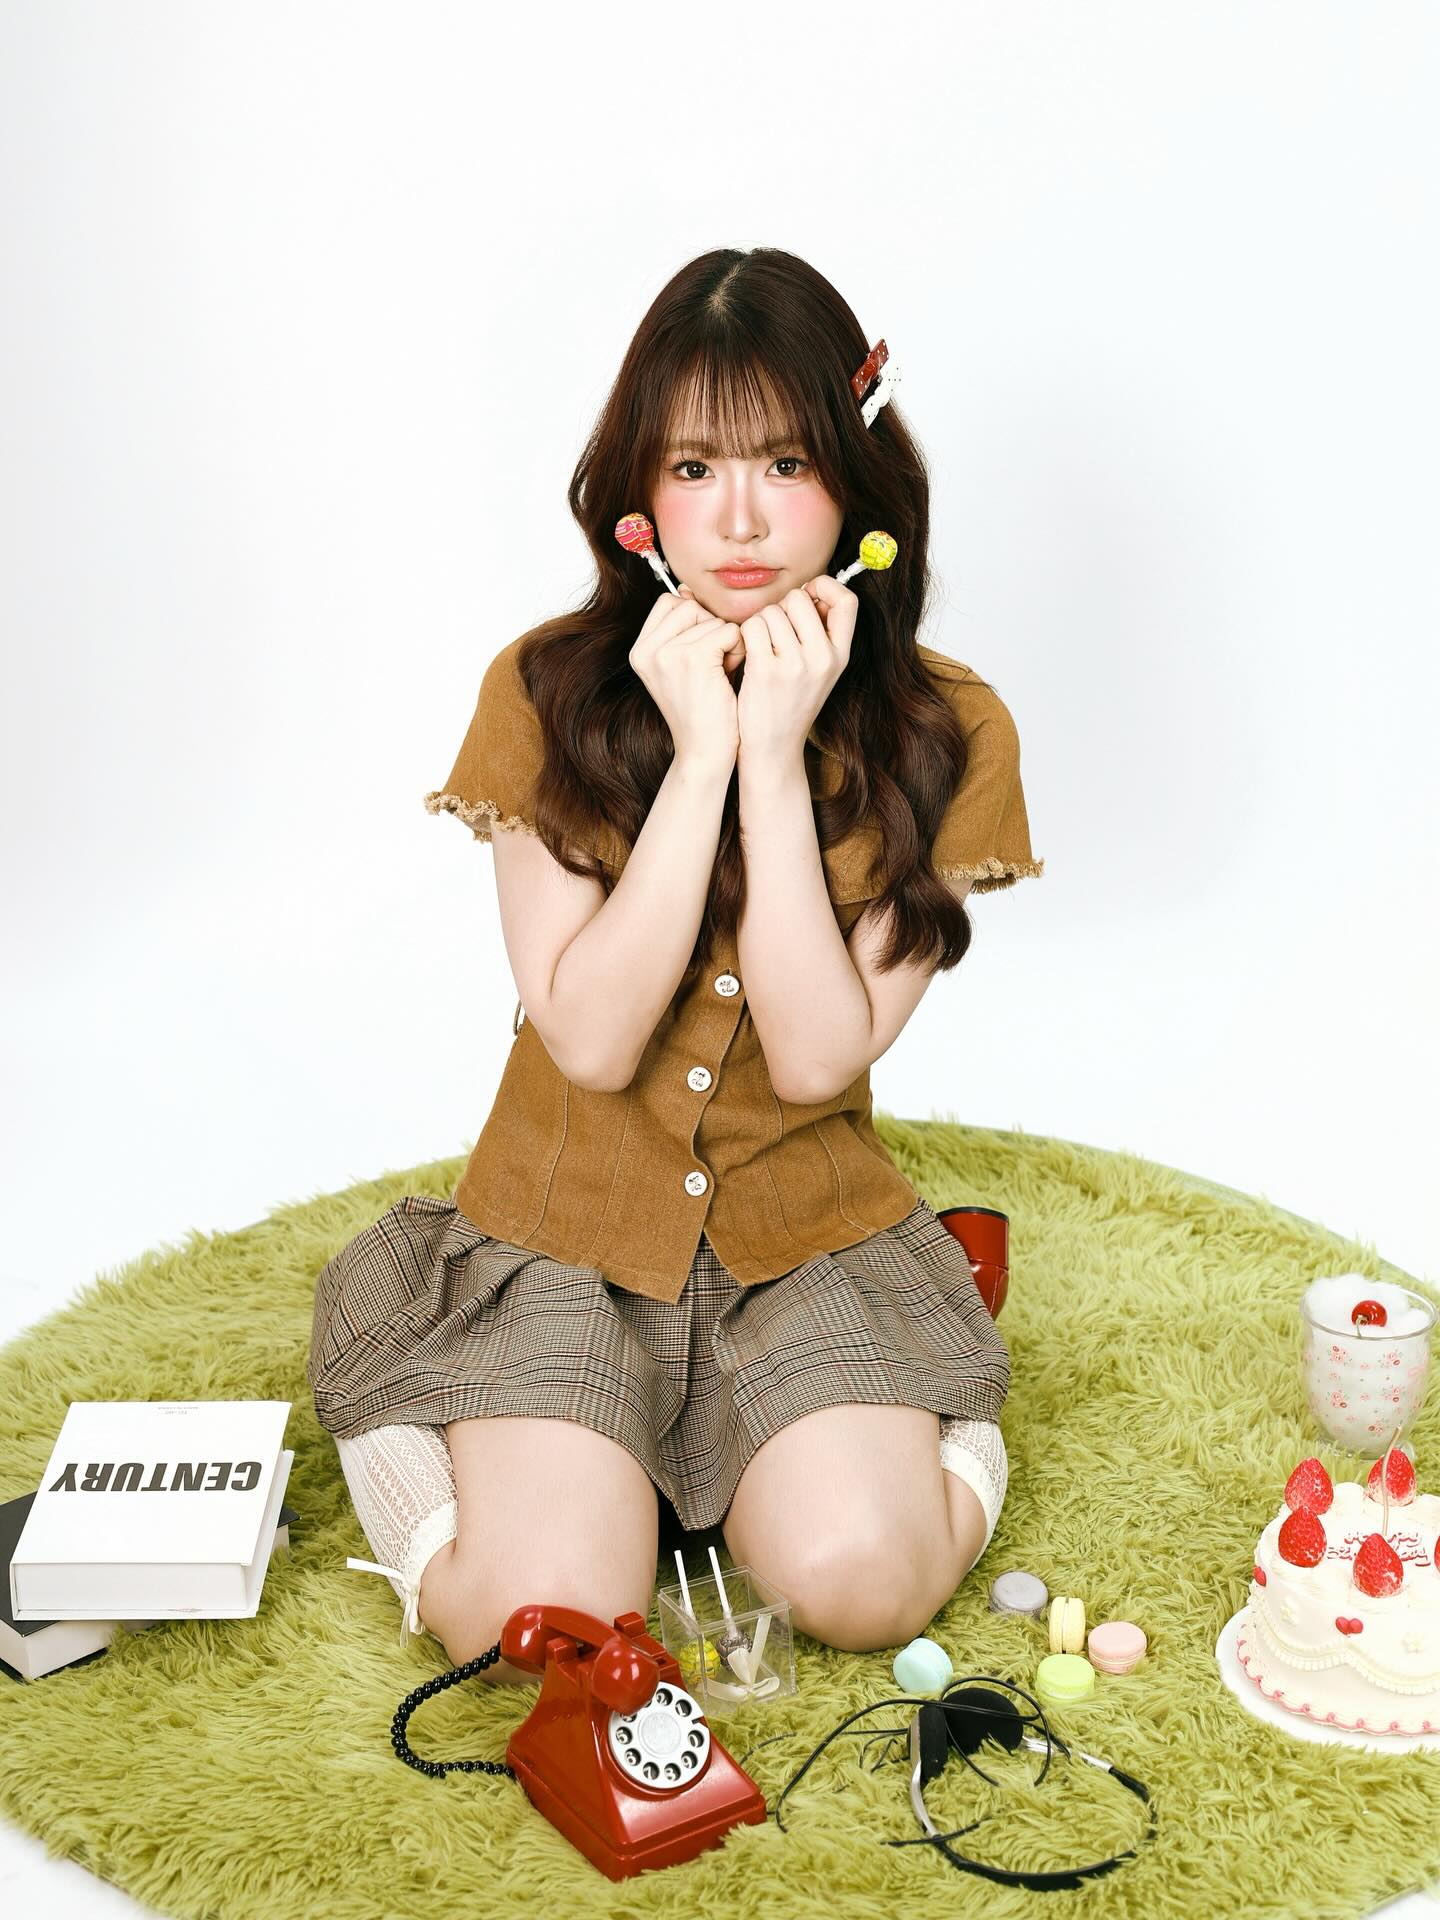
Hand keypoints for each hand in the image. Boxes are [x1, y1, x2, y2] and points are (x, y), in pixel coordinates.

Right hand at [630, 586, 742, 768]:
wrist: (705, 752)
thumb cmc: (703, 710)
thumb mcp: (684, 666)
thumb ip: (683, 630)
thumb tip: (687, 589)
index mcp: (640, 651)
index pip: (670, 603)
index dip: (695, 621)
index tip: (700, 653)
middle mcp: (647, 650)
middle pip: (689, 606)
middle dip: (710, 629)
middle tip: (712, 665)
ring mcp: (667, 653)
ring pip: (712, 619)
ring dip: (726, 643)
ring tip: (720, 674)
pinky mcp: (693, 658)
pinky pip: (727, 632)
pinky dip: (737, 650)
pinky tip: (729, 676)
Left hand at [733, 577, 856, 762]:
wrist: (773, 747)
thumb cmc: (790, 703)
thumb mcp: (820, 671)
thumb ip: (820, 633)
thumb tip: (808, 589)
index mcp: (840, 656)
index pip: (848, 600)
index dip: (825, 587)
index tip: (808, 595)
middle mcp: (823, 658)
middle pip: (799, 598)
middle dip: (781, 607)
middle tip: (774, 631)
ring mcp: (795, 664)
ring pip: (771, 611)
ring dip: (759, 623)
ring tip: (760, 648)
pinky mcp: (766, 670)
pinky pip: (752, 627)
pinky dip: (743, 635)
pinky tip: (746, 654)